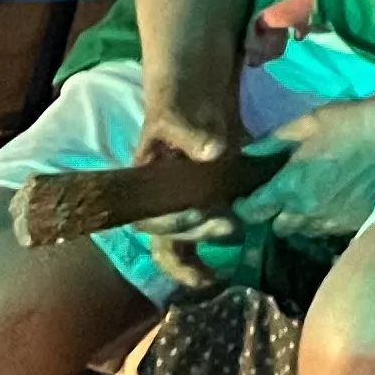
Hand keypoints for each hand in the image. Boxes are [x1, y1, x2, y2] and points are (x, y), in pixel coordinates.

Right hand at [130, 95, 254, 289]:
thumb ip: (190, 132)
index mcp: (145, 184)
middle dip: (196, 237)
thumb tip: (213, 152)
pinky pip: (201, 239)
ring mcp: (180, 207)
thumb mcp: (176, 114)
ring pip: (179, 246)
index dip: (170, 222)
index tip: (199, 212)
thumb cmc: (175, 106)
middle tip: (230, 226)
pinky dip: (209, 259)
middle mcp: (159, 202)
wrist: (192, 98)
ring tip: (219, 272)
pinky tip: (220, 276)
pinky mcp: (204, 207)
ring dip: (196, 262)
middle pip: (167, 237)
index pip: (147, 217)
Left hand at [251, 74, 374, 241]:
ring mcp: (331, 221)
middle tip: (278, 196)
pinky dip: (322, 219)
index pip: (252, 212)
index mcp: (290, 187)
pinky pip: (326, 229)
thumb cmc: (353, 121)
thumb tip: (247, 153)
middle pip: (276, 227)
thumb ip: (274, 141)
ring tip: (305, 200)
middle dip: (273, 214)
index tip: (244, 198)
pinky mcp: (353, 223)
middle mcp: (306, 211)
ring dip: (298, 218)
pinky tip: (331, 201)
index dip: (243, 207)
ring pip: (302, 230)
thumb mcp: (308, 121)